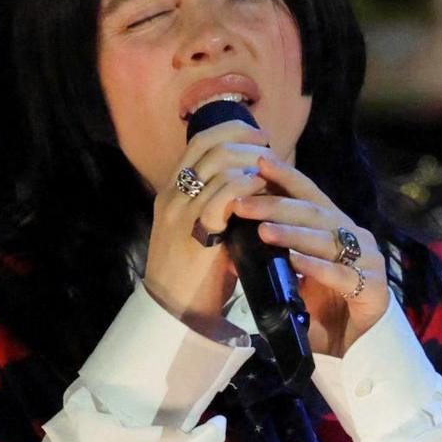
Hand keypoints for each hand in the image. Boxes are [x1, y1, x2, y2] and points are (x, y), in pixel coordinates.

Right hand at [141, 115, 275, 328]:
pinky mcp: (197, 233)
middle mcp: (173, 196)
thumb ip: (215, 204)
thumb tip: (251, 183)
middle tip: (269, 150)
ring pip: (218, 166)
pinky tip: (263, 190)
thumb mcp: (199, 230)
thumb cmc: (194, 274)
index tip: (257, 135)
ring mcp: (183, 213)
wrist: (174, 311)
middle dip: (245, 141)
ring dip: (250, 163)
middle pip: (209, 146)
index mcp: (172, 191)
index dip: (230, 130)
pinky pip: (225, 196)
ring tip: (269, 172)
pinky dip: (247, 187)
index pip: (199, 142)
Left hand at [227, 152, 393, 357]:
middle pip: (314, 214)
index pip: (310, 196)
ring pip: (327, 240)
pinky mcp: (374, 289)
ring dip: (292, 233)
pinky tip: (294, 261)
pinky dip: (316, 267)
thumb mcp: (294, 279)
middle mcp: (356, 238)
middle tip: (242, 203)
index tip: (258, 161)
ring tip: (262, 230)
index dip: (286, 177)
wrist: (357, 353)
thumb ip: (275, 257)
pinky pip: (341, 275)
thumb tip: (235, 238)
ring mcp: (368, 262)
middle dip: (276, 205)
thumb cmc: (324, 313)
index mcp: (338, 229)